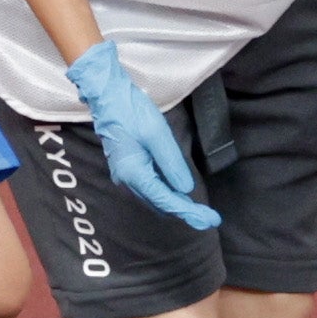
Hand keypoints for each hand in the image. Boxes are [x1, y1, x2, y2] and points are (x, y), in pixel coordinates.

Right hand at [63, 39, 220, 230]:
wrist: (106, 97)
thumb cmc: (131, 111)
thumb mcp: (157, 134)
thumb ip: (171, 164)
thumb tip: (186, 189)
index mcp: (133, 173)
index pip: (165, 199)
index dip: (189, 211)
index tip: (210, 220)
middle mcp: (126, 180)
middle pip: (160, 204)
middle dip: (185, 212)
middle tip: (209, 218)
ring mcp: (124, 176)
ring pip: (154, 199)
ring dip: (176, 205)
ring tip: (198, 210)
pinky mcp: (127, 169)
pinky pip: (149, 189)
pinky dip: (166, 194)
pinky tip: (180, 195)